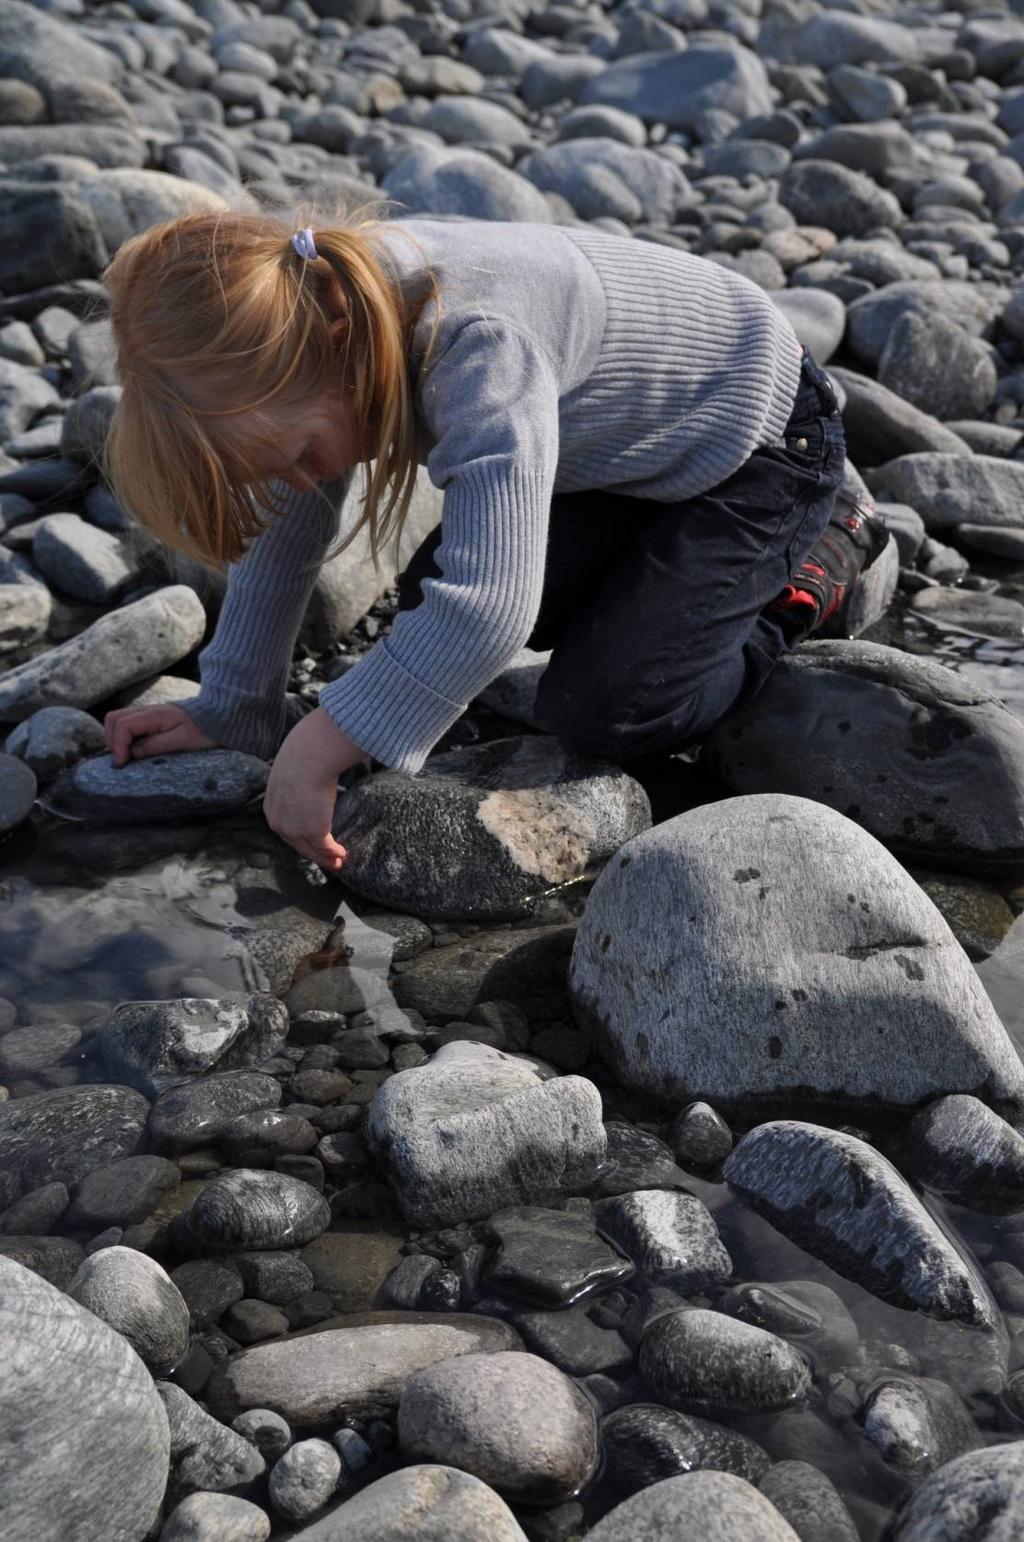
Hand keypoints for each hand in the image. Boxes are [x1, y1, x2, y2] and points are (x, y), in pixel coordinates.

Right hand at [104, 704, 217, 766]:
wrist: (218, 717)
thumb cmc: (203, 730)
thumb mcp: (181, 742)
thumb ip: (154, 746)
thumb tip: (131, 754)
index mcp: (154, 714)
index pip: (122, 725)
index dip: (117, 745)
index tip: (123, 763)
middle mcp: (147, 710)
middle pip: (114, 718)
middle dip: (112, 740)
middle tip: (122, 760)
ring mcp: (147, 714)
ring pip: (118, 720)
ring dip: (117, 738)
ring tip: (127, 757)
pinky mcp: (150, 720)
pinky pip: (128, 725)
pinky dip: (124, 738)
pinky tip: (134, 751)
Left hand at [263, 707, 368, 873]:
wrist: (308, 757)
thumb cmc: (304, 754)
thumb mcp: (292, 769)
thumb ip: (298, 778)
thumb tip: (311, 771)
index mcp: (272, 806)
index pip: (286, 828)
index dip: (300, 838)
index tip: (312, 843)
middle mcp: (279, 823)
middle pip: (297, 844)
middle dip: (313, 853)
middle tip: (328, 860)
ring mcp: (295, 830)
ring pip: (311, 850)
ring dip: (326, 857)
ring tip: (338, 861)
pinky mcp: (313, 832)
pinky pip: (326, 847)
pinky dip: (335, 853)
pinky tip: (344, 853)